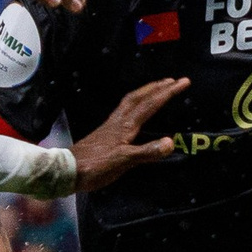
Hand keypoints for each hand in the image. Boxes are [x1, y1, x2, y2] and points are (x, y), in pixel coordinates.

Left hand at [71, 75, 187, 191]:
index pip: (151, 104)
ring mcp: (111, 125)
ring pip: (130, 102)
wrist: (68, 170)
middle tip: (172, 80)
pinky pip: (124, 111)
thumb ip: (146, 152)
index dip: (168, 93)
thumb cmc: (96, 166)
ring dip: (145, 93)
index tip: (183, 82)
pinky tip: (135, 111)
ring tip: (156, 89)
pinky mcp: (105, 132)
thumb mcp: (124, 161)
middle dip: (157, 87)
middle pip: (139, 97)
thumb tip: (170, 142)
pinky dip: (135, 104)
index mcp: (126, 125)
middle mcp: (119, 121)